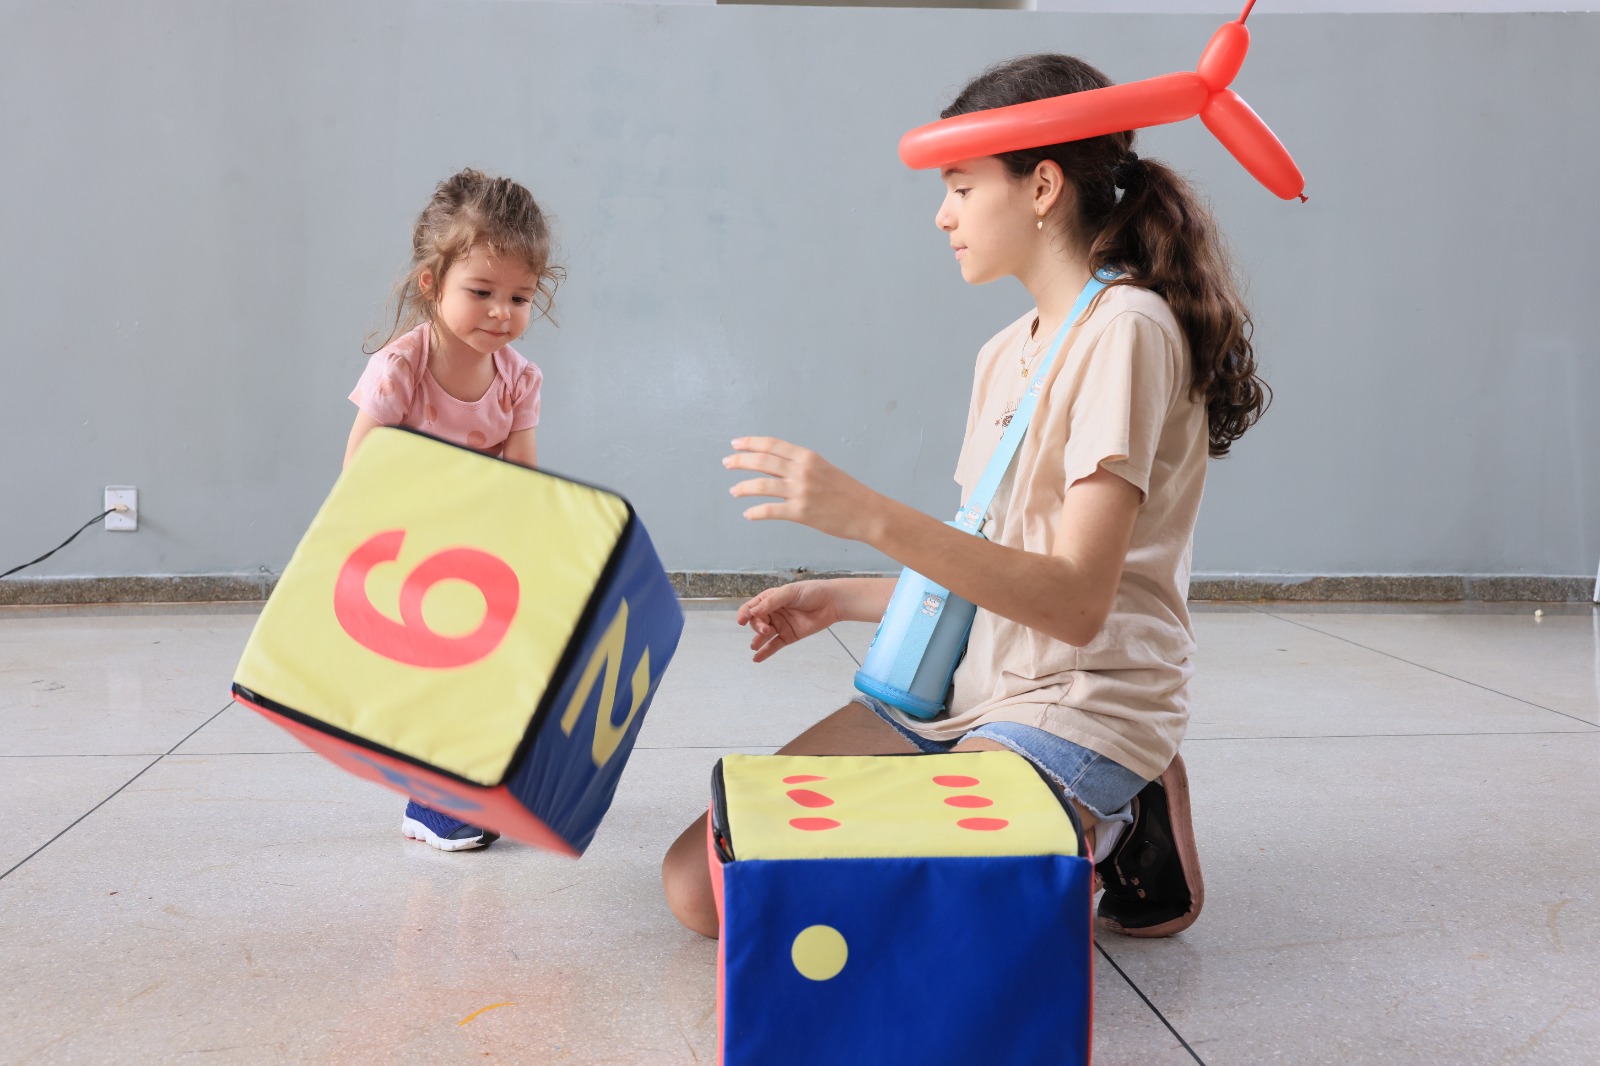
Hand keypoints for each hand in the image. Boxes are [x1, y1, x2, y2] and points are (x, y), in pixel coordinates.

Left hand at [724, 437, 882, 542]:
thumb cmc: (847, 492)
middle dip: (740, 461)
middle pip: (763, 461)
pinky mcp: (801, 513)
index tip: (735, 444)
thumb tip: (774, 466)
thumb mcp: (824, 469)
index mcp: (808, 457)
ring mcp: (801, 492)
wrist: (867, 512)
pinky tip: (748, 514)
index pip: (772, 445)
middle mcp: (803, 471)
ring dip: (743, 487)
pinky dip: (756, 512)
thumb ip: (800, 466)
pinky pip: (771, 511)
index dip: (751, 443)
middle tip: (727, 463)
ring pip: (762, 486)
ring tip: (733, 490)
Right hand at [736, 580, 842, 662]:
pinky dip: (765, 652)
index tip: (741, 621)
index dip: (744, 614)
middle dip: (757, 626)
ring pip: (763, 635)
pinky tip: (757, 658)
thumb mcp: (789, 592)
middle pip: (756, 622)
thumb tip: (753, 612)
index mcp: (770, 599)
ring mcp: (780, 626)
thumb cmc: (811, 592)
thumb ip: (771, 602)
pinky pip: (774, 646)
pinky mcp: (789, 636)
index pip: (751, 607)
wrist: (831, 602)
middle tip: (766, 629)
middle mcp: (773, 613)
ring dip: (758, 640)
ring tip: (755, 645)